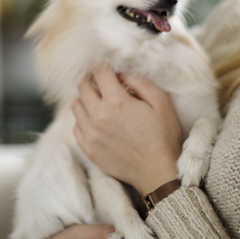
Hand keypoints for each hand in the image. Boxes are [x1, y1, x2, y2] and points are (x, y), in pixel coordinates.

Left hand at [73, 65, 182, 194]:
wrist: (157, 172)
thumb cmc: (163, 136)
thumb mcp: (161, 102)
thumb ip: (140, 82)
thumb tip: (122, 74)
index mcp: (117, 102)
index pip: (100, 73)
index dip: (103, 66)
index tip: (108, 68)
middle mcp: (98, 116)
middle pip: (82, 87)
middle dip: (90, 79)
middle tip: (99, 81)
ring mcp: (91, 134)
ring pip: (76, 106)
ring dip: (85, 99)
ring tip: (97, 101)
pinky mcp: (88, 149)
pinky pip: (77, 127)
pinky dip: (83, 120)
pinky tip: (95, 121)